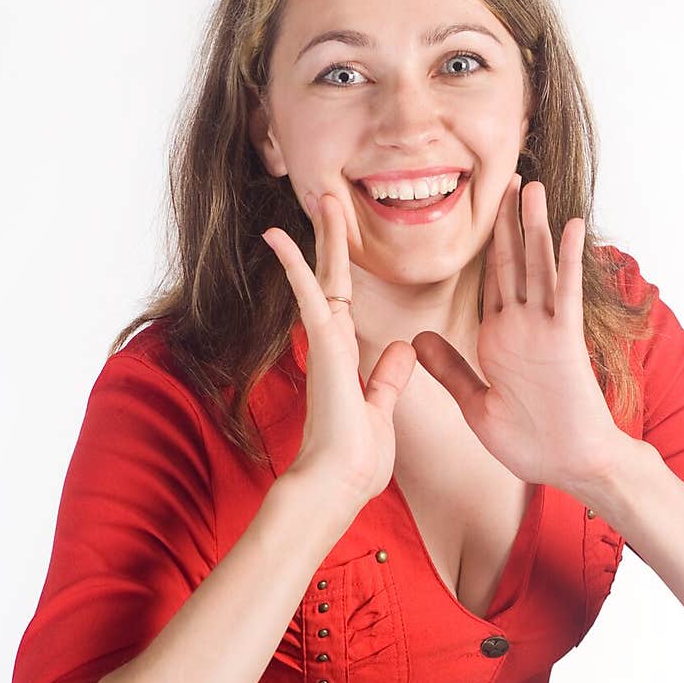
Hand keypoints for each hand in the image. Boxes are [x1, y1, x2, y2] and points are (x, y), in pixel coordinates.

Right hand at [261, 193, 416, 505]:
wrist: (338, 484)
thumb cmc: (357, 460)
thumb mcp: (382, 410)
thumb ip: (388, 379)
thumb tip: (403, 348)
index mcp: (347, 359)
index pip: (346, 303)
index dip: (346, 271)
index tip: (346, 243)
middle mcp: (333, 346)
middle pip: (334, 280)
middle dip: (334, 241)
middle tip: (332, 200)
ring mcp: (326, 345)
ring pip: (323, 279)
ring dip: (322, 239)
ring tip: (323, 198)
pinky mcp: (323, 349)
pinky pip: (310, 299)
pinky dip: (296, 267)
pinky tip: (280, 238)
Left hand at [411, 176, 630, 497]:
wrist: (568, 467)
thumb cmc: (529, 443)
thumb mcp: (475, 403)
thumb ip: (451, 368)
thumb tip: (419, 338)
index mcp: (498, 338)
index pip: (491, 280)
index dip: (487, 244)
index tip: (480, 208)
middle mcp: (522, 326)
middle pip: (513, 262)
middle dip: (509, 221)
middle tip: (508, 177)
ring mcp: (545, 330)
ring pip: (538, 266)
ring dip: (535, 226)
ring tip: (531, 185)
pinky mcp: (564, 340)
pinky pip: (565, 292)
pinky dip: (567, 259)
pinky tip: (570, 225)